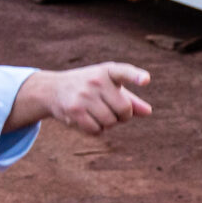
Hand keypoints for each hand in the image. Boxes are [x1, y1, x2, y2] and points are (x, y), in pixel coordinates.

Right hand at [20, 64, 151, 135]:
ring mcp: (84, 95)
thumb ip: (131, 99)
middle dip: (123, 116)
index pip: (124, 72)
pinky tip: (89, 120)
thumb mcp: (110, 86)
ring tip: (98, 113)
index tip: (146, 80)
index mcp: (108, 71)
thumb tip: (148, 112)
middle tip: (114, 111)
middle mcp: (95, 81)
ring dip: (108, 124)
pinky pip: (96, 130)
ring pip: (110, 122)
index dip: (136, 76)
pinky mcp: (74, 110)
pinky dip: (96, 130)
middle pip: (124, 109)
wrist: (53, 89)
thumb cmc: (90, 87)